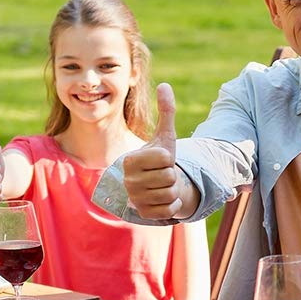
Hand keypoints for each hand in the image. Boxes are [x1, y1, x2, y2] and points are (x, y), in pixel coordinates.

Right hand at [121, 84, 188, 219]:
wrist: (156, 184)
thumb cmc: (160, 159)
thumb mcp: (164, 136)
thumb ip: (166, 111)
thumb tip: (165, 85)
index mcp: (130, 160)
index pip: (165, 158)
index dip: (168, 158)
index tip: (160, 159)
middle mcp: (127, 181)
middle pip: (169, 178)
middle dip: (171, 175)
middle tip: (162, 174)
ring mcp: (134, 199)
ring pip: (170, 194)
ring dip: (173, 190)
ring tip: (162, 186)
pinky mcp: (143, 214)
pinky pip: (169, 209)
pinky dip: (172, 204)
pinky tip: (163, 199)